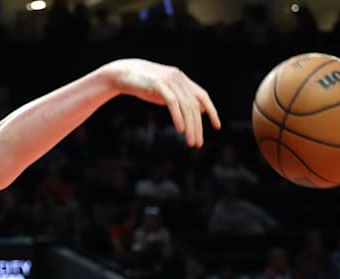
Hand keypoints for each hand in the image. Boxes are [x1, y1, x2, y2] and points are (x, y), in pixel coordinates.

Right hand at [100, 58, 220, 147]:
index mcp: (182, 79)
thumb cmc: (142, 85)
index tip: (217, 126)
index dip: (211, 110)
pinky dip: (178, 116)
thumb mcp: (164, 93)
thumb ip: (180, 99)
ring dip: (190, 126)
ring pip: (185, 105)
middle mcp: (178, 78)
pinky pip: (172, 102)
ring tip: (190, 141)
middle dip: (197, 126)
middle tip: (197, 144)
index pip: (202, 95)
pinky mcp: (158, 84)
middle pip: (194, 105)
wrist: (122, 73)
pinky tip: (181, 129)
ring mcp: (169, 80)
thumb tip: (198, 110)